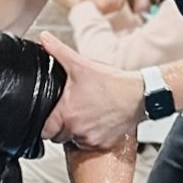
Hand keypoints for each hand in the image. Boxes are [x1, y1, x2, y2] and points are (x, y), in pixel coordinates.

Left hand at [38, 31, 144, 147]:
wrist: (140, 94)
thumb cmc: (111, 82)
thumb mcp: (80, 65)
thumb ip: (58, 51)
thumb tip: (43, 37)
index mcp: (66, 114)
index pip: (44, 131)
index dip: (45, 123)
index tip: (51, 115)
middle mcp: (77, 130)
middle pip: (57, 136)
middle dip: (60, 126)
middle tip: (69, 111)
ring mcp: (91, 140)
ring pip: (73, 141)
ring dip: (75, 132)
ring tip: (84, 115)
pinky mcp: (103, 145)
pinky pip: (90, 145)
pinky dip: (90, 137)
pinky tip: (96, 122)